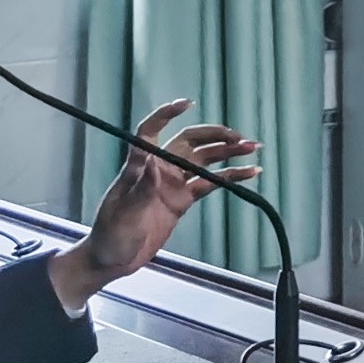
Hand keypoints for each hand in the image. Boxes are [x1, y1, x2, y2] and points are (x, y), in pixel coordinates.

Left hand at [52, 103, 257, 310]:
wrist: (113, 258)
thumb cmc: (110, 234)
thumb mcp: (123, 212)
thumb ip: (141, 187)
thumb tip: (153, 160)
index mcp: (140, 166)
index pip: (151, 131)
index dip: (166, 115)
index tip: (187, 103)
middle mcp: (159, 169)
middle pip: (190, 142)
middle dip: (215, 135)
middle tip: (239, 138)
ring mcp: (173, 184)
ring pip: (205, 160)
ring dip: (228, 153)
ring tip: (253, 148)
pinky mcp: (183, 200)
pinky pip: (210, 183)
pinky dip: (230, 177)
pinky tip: (249, 173)